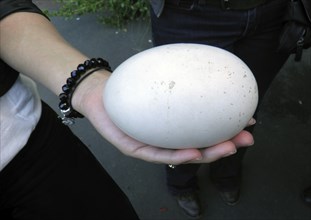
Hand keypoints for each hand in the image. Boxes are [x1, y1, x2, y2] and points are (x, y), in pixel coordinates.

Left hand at [74, 71, 254, 164]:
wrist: (100, 91)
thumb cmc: (132, 86)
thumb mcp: (161, 78)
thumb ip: (182, 79)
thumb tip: (211, 69)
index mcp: (175, 126)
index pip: (205, 131)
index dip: (228, 129)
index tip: (250, 122)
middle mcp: (165, 139)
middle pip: (199, 147)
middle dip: (224, 146)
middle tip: (246, 139)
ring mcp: (150, 146)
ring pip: (182, 155)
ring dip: (207, 154)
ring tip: (228, 148)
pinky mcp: (133, 149)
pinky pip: (156, 154)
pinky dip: (176, 155)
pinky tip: (194, 152)